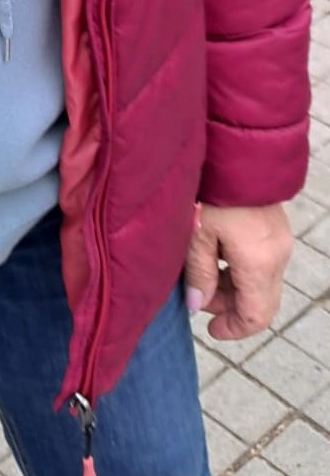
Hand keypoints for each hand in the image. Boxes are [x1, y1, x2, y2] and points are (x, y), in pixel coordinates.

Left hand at [183, 202, 292, 340]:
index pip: (256, 315)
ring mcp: (280, 239)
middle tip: (197, 296)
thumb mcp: (196, 235)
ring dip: (234, 286)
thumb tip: (197, 305)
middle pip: (261, 301)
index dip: (233, 328)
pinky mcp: (275, 226)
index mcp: (259, 262)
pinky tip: (215, 253)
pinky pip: (263, 261)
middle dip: (229, 306)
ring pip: (262, 281)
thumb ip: (198, 274)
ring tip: (201, 272)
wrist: (233, 146)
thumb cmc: (209, 189)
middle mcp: (278, 254)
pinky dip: (241, 268)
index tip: (210, 329)